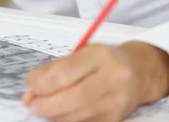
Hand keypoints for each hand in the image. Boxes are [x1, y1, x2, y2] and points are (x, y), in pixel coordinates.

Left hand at [23, 41, 168, 121]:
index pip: (66, 72)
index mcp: (99, 55)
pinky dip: (68, 121)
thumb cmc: (105, 60)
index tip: (29, 89)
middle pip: (73, 97)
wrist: (139, 71)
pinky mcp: (117, 118)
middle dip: (46, 104)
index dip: (43, 84)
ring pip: (79, 114)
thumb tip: (30, 85)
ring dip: (54, 115)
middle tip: (31, 105)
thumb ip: (55, 67)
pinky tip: (59, 115)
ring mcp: (116, 101)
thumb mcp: (81, 53)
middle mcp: (112, 77)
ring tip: (41, 109)